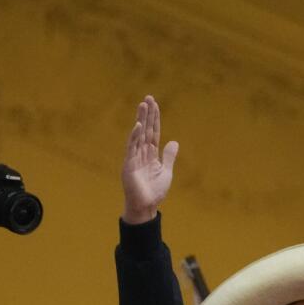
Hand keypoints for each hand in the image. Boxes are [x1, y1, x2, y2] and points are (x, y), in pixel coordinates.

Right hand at [121, 96, 178, 223]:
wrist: (145, 207)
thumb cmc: (154, 192)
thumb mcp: (166, 172)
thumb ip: (169, 157)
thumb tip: (174, 142)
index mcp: (151, 154)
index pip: (153, 132)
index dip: (154, 118)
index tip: (155, 104)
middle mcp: (141, 153)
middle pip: (145, 129)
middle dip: (146, 114)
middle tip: (148, 97)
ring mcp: (134, 158)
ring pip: (138, 135)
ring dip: (140, 120)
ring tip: (143, 105)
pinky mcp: (129, 165)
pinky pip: (131, 148)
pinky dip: (134, 137)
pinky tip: (138, 126)